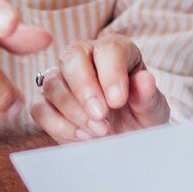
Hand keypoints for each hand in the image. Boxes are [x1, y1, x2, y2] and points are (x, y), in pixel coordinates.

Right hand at [30, 33, 169, 142]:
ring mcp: (62, 79)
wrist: (127, 142)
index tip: (118, 101)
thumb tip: (145, 80)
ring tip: (99, 131)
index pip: (107, 49)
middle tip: (101, 115)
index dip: (111, 74)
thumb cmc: (140, 118)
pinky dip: (59, 125)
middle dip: (84, 89)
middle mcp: (85, 57)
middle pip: (72, 58)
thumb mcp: (152, 111)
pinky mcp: (46, 102)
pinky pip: (40, 108)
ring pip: (53, 83)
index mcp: (115, 51)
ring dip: (74, 111)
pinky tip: (82, 137)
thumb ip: (148, 95)